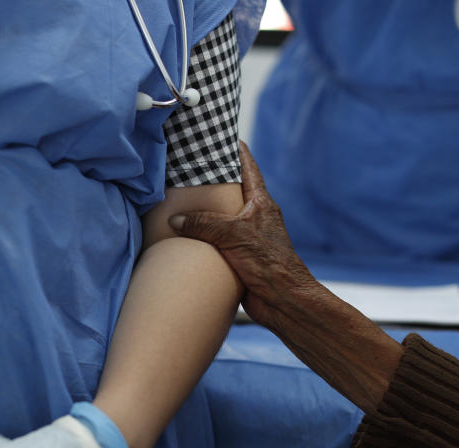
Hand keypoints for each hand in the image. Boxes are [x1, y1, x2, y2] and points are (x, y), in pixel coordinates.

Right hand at [168, 141, 317, 331]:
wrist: (282, 301)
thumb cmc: (268, 263)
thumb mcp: (233, 235)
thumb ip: (203, 223)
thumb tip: (176, 220)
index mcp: (260, 202)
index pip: (247, 165)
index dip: (233, 148)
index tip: (217, 134)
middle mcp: (254, 216)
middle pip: (230, 189)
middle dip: (209, 179)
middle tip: (186, 168)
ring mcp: (246, 237)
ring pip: (220, 216)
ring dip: (202, 211)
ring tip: (178, 200)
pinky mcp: (238, 257)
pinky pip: (214, 241)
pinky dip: (200, 237)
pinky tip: (183, 238)